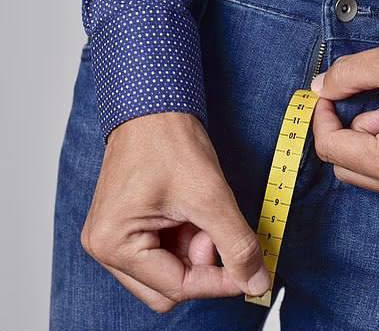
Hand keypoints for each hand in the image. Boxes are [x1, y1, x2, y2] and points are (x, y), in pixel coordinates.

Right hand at [80, 113, 269, 311]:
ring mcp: (116, 238)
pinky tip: (194, 213)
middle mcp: (106, 247)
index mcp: (113, 244)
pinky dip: (188, 241)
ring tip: (203, 215)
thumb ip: (237, 245)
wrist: (155, 106)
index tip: (251, 272)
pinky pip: (166, 253)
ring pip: (170, 273)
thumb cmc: (169, 142)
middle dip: (202, 265)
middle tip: (214, 230)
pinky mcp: (129, 227)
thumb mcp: (211, 197)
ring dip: (196, 252)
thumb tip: (256, 283)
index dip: (220, 281)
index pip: (177, 288)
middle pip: (168, 289)